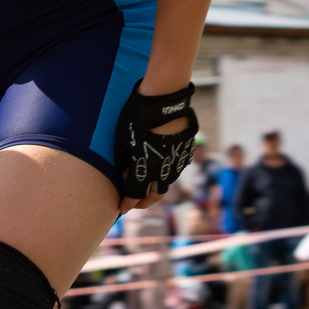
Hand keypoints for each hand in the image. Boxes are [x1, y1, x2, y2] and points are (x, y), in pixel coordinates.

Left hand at [114, 80, 196, 205]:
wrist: (163, 100)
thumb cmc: (137, 118)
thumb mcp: (123, 140)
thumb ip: (123, 161)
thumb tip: (124, 174)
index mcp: (145, 170)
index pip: (135, 195)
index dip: (127, 203)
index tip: (122, 208)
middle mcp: (163, 171)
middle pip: (155, 196)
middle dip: (144, 202)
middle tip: (135, 202)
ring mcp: (177, 162)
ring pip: (167, 183)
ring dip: (155, 188)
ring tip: (147, 185)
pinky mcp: (186, 152)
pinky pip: (176, 168)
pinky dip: (167, 172)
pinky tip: (160, 167)